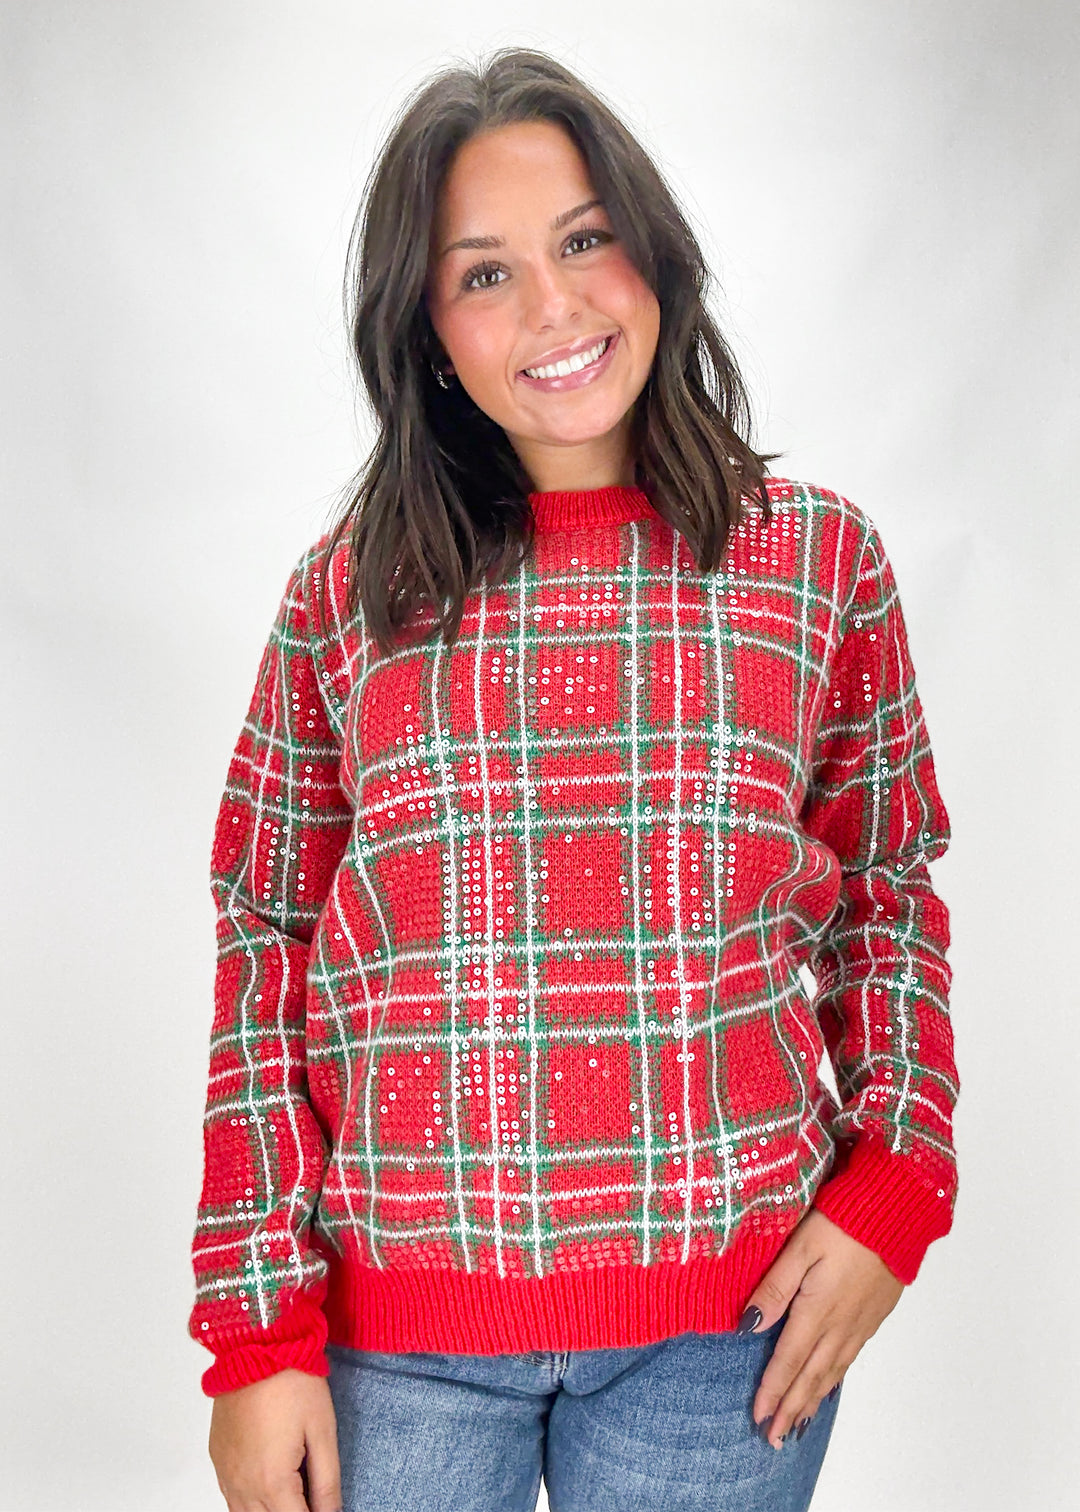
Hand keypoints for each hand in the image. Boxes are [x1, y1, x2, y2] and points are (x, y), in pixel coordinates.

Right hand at [208, 1367, 341, 1510]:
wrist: (255, 1345)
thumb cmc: (291, 1381)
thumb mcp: (322, 1431)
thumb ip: (327, 1482)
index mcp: (272, 1482)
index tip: (326, 1510)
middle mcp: (243, 1485)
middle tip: (311, 1500)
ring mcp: (226, 1473)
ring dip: (269, 1511)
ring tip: (293, 1495)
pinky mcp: (217, 1459)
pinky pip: (230, 1498)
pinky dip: (249, 1502)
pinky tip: (268, 1488)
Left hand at [743, 1208, 903, 1449]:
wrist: (897, 1214)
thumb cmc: (844, 1222)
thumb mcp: (800, 1247)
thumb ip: (774, 1287)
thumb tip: (747, 1324)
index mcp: (817, 1310)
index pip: (788, 1360)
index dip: (772, 1390)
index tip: (758, 1417)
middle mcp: (839, 1324)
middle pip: (810, 1376)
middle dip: (790, 1408)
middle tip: (774, 1439)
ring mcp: (859, 1323)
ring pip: (831, 1372)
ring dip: (812, 1400)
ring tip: (797, 1424)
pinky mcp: (873, 1315)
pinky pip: (849, 1358)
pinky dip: (835, 1380)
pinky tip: (829, 1386)